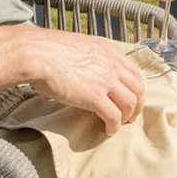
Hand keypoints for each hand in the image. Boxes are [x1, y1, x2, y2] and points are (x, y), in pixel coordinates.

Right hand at [0, 25, 145, 136]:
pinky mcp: (96, 98)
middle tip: (129, 116)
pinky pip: (114, 117)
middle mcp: (112, 64)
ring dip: (127, 117)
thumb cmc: (49, 50)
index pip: (134, 71)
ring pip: (130, 104)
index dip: (135, 88)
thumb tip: (88, 70)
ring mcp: (106, 81)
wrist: (38, 54)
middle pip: (138, 89)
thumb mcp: (78, 47)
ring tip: (118, 124)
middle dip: (137, 105)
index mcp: (108, 51)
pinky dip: (114, 127)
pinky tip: (107, 130)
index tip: (130, 98)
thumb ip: (90, 58)